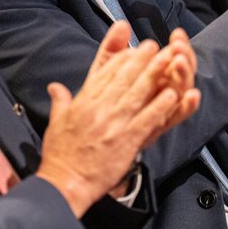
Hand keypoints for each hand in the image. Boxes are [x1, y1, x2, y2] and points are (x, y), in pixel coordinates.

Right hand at [36, 37, 196, 216]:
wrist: (65, 182)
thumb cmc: (60, 155)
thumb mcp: (56, 122)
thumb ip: (60, 100)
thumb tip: (55, 87)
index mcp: (84, 101)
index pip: (105, 73)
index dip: (121, 59)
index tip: (132, 49)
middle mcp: (100, 108)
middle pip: (124, 78)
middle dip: (141, 59)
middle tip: (154, 46)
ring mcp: (114, 124)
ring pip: (137, 93)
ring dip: (154, 75)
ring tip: (167, 60)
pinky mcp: (126, 140)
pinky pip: (147, 119)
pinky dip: (160, 106)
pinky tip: (172, 96)